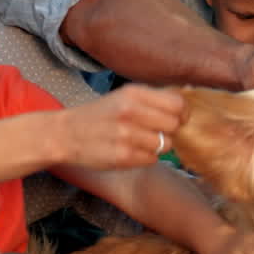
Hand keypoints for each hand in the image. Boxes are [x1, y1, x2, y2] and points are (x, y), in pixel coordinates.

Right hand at [59, 84, 184, 168]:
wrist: (65, 134)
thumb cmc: (100, 115)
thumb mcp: (123, 97)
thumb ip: (153, 98)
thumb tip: (187, 99)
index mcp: (133, 93)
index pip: (177, 103)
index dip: (182, 113)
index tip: (177, 118)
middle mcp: (131, 111)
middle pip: (175, 125)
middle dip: (169, 131)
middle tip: (154, 131)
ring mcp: (127, 135)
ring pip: (165, 145)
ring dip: (156, 146)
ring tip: (137, 141)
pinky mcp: (123, 157)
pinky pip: (152, 159)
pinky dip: (145, 158)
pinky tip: (130, 151)